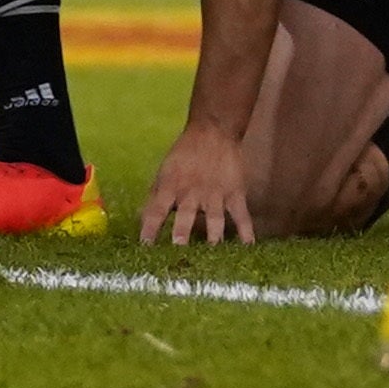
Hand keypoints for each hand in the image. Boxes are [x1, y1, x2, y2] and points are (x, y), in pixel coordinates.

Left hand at [138, 119, 256, 244]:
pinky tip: (247, 248)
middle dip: (181, 235)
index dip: (149, 230)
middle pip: (185, 218)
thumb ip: (155, 196)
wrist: (213, 132)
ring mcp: (215, 195)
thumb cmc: (185, 154)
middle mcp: (192, 193)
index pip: (156, 211)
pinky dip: (246, 233)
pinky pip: (241, 216)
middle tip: (178, 252)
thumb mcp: (164, 171)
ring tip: (211, 256)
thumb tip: (141, 220)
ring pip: (214, 222)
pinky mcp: (235, 194)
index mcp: (171, 187)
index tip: (145, 248)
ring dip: (212, 239)